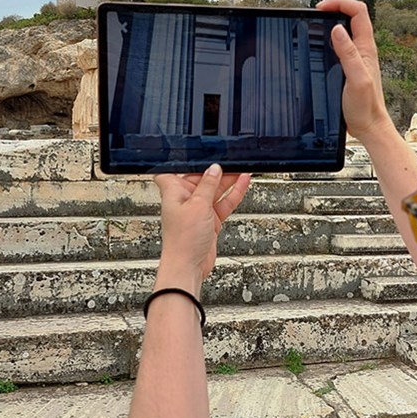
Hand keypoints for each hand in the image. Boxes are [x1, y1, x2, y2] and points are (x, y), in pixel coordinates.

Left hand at [154, 165, 251, 289]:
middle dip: (215, 169)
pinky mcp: (210, 220)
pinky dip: (233, 194)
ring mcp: (199, 210)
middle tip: (231, 158)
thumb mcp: (198, 205)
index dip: (183, 160)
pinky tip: (243, 182)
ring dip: (228, 180)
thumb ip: (208, 185)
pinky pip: (224, 203)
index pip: (173, 170)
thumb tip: (214, 169)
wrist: (188, 267)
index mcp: (174, 191)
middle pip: (201, 178)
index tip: (198, 150)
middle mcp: (185, 199)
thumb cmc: (183, 240)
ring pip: (216, 190)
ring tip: (242, 168)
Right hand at [317, 0, 392, 141]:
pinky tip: (315, 47)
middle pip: (351, 16)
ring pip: (345, 30)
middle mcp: (362, 49)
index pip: (358, 11)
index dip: (340, 3)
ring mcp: (355, 58)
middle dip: (333, 8)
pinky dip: (327, 40)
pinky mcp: (348, 67)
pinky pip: (339, 46)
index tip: (321, 8)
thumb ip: (348, 53)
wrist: (368, 127)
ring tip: (312, 24)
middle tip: (314, 13)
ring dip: (330, 23)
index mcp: (366, 48)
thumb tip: (337, 29)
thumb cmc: (365, 107)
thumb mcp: (357, 79)